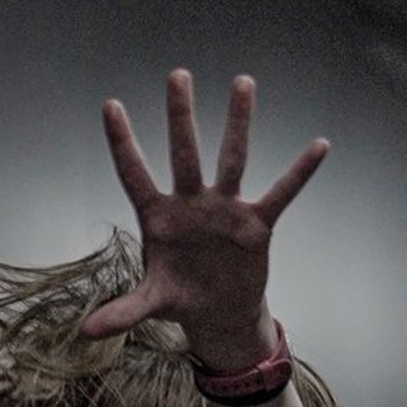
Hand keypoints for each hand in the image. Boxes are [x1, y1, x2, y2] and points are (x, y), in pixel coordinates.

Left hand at [83, 71, 325, 372]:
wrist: (219, 315)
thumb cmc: (180, 299)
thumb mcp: (151, 304)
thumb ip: (123, 311)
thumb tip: (87, 332)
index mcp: (159, 217)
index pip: (135, 173)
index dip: (122, 142)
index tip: (110, 104)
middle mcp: (191, 203)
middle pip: (184, 153)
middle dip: (180, 116)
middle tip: (177, 75)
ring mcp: (225, 209)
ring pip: (232, 158)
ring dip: (238, 122)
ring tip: (242, 82)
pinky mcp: (256, 224)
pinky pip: (282, 193)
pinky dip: (300, 172)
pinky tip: (319, 145)